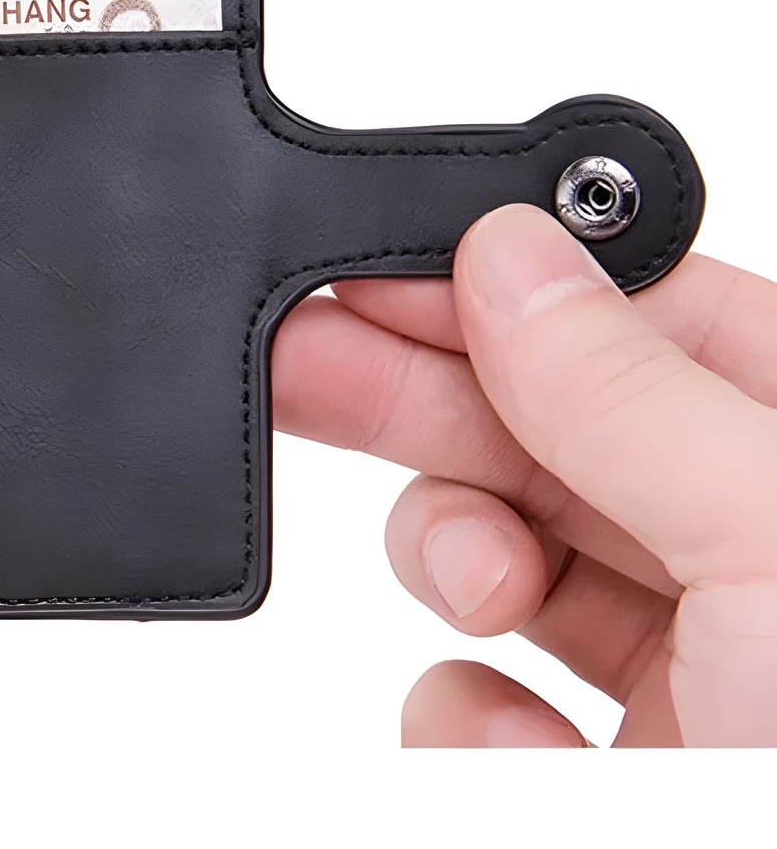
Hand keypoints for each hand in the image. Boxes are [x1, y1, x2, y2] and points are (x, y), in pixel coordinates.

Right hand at [275, 203, 776, 745]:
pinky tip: (530, 761)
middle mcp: (755, 559)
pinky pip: (476, 703)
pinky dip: (474, 726)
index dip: (508, 285)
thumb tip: (510, 256)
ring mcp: (681, 673)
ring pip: (499, 553)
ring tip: (477, 596)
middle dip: (428, 395)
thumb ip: (631, 393)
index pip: (651, 320)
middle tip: (301, 356)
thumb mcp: (775, 549)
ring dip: (459, 564)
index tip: (378, 266)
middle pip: (551, 424)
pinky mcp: (601, 775)